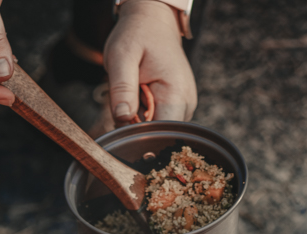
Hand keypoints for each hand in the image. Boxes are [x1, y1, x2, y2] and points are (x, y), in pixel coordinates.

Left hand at [96, 0, 195, 132]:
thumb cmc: (137, 35)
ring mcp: (183, 106)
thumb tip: (122, 118)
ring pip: (154, 132)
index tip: (121, 130)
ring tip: (132, 96)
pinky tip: (137, 99)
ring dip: (137, 123)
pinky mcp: (175, 107)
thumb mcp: (122, 57)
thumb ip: (122, 88)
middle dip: (135, 131)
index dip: (139, 138)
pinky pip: (155, 123)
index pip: (161, 134)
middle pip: (157, 137)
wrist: (152, 22)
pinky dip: (140, 118)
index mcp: (177, 93)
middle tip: (123, 105)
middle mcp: (186, 103)